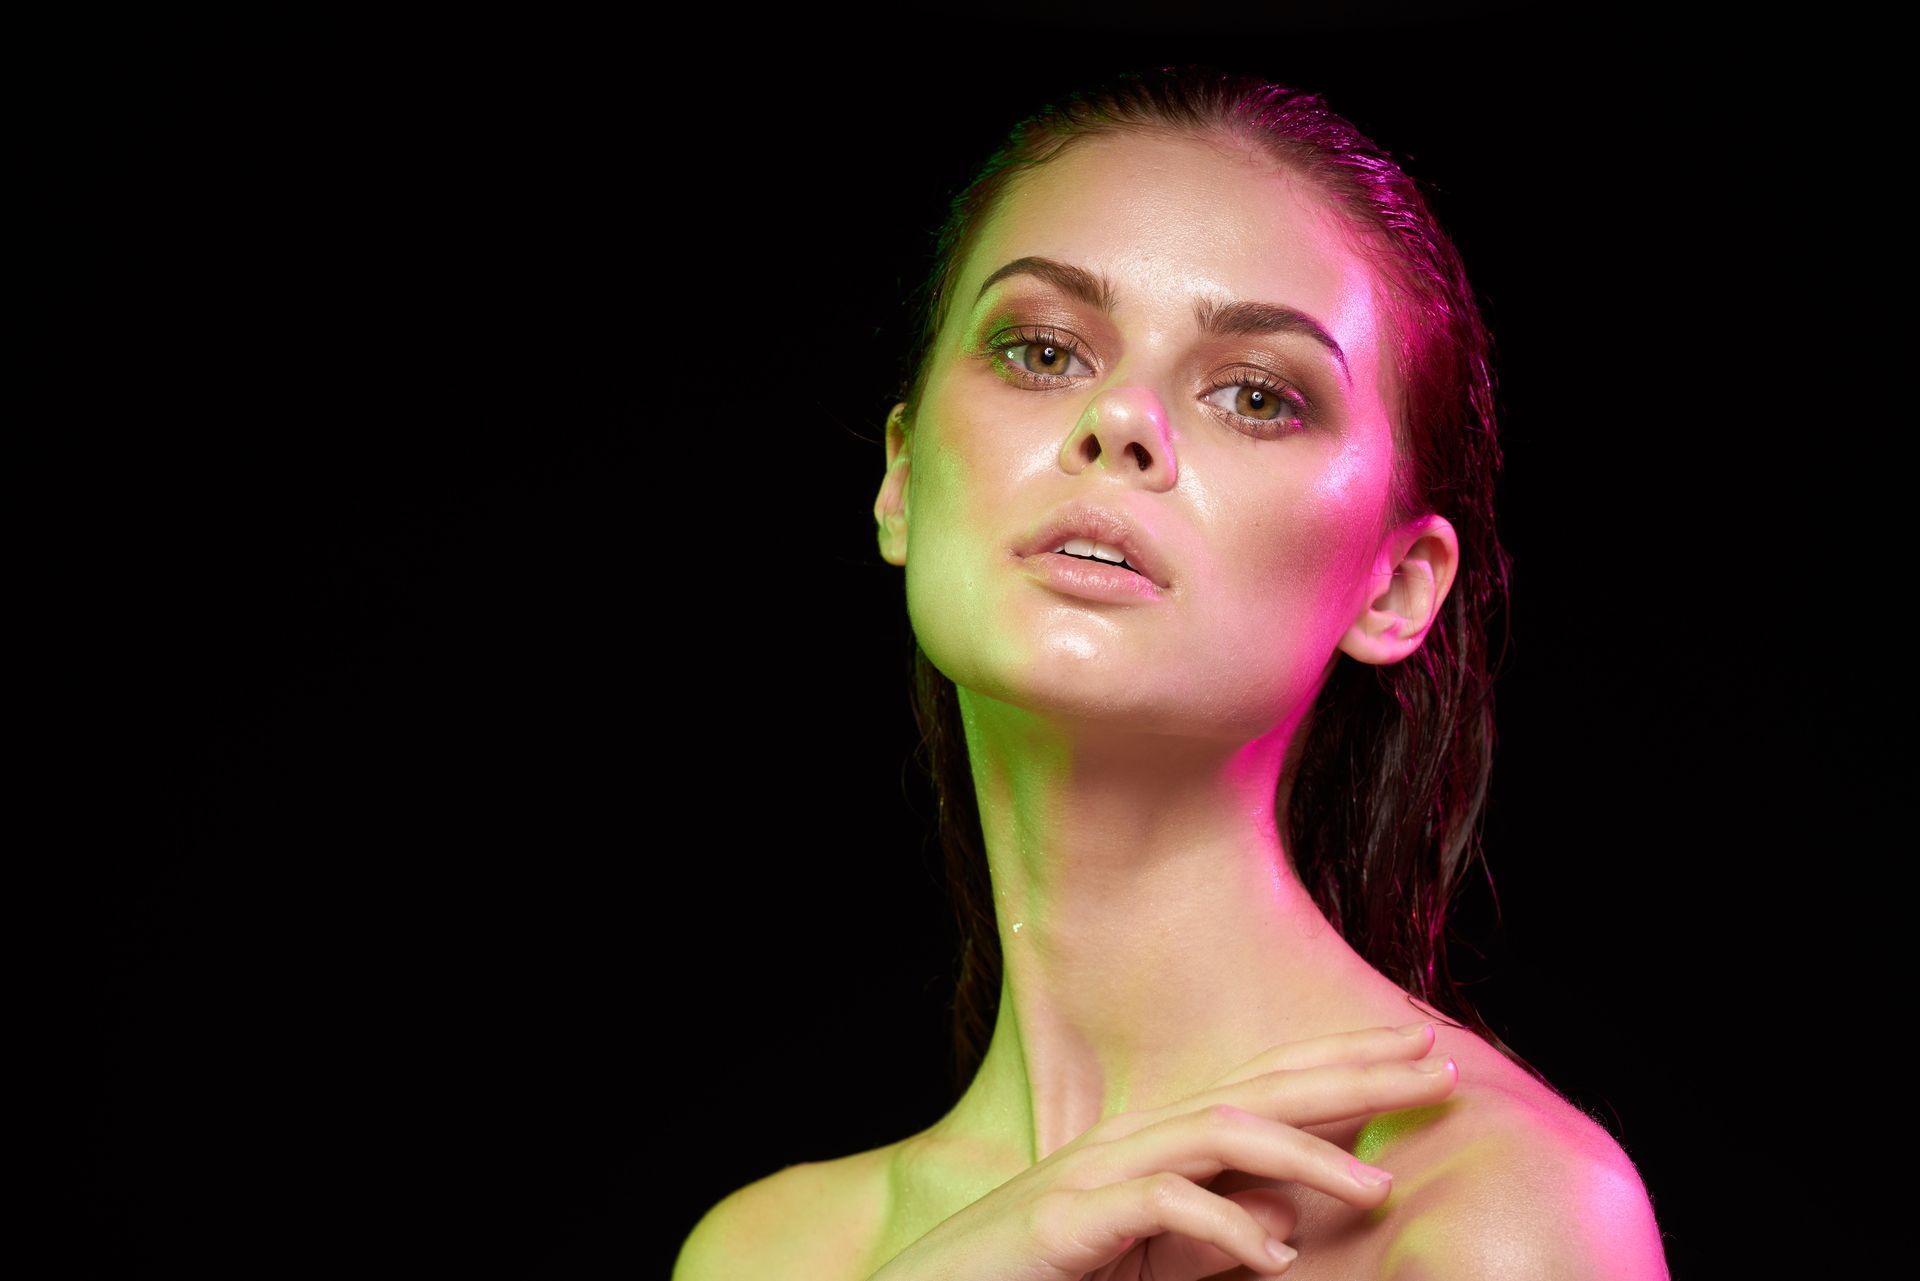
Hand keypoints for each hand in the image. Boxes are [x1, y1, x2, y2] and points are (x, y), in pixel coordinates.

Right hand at [866, 1022, 1457, 1280]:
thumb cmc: (1043, 1276)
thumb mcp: (1150, 1259)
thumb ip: (1218, 1233)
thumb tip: (1295, 1210)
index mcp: (1157, 1140)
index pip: (1265, 1085)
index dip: (1343, 1065)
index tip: (1420, 1055)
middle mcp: (1134, 1137)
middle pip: (1257, 1088)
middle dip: (1350, 1076)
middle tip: (1434, 1067)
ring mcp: (1099, 1172)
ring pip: (1218, 1135)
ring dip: (1304, 1156)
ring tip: (1378, 1191)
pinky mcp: (1069, 1217)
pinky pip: (1159, 1207)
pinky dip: (1223, 1227)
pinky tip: (1276, 1255)